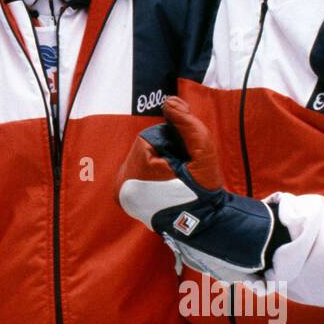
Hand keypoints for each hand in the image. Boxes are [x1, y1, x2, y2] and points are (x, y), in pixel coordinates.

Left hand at [115, 95, 283, 275]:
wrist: (202, 223)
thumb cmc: (202, 188)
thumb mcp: (202, 149)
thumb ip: (186, 122)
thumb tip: (169, 101)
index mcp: (135, 171)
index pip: (151, 138)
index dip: (173, 145)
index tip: (183, 164)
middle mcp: (121, 185)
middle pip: (143, 149)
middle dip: (164, 154)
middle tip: (180, 174)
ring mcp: (121, 194)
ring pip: (141, 160)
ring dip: (158, 164)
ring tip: (174, 182)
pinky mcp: (125, 200)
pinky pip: (137, 173)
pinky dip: (151, 175)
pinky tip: (164, 187)